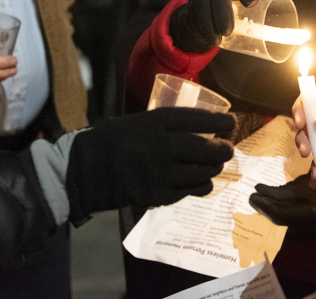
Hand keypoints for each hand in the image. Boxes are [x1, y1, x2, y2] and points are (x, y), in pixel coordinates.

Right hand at [66, 107, 235, 219]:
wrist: (84, 170)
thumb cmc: (108, 140)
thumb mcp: (134, 121)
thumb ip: (161, 124)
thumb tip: (192, 125)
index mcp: (154, 123)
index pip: (196, 120)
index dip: (218, 122)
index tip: (231, 122)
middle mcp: (161, 147)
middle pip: (204, 149)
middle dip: (222, 149)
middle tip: (228, 148)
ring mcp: (159, 173)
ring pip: (200, 172)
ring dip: (213, 169)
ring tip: (216, 166)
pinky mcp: (156, 195)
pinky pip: (188, 192)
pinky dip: (200, 187)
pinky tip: (203, 183)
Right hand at [168, 0, 258, 52]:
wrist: (206, 12)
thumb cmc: (232, 12)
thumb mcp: (243, 11)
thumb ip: (254, 19)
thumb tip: (273, 39)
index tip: (251, 4)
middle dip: (223, 12)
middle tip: (228, 32)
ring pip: (204, 3)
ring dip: (210, 25)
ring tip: (218, 42)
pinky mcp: (193, 2)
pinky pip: (195, 14)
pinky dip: (203, 29)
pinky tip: (209, 39)